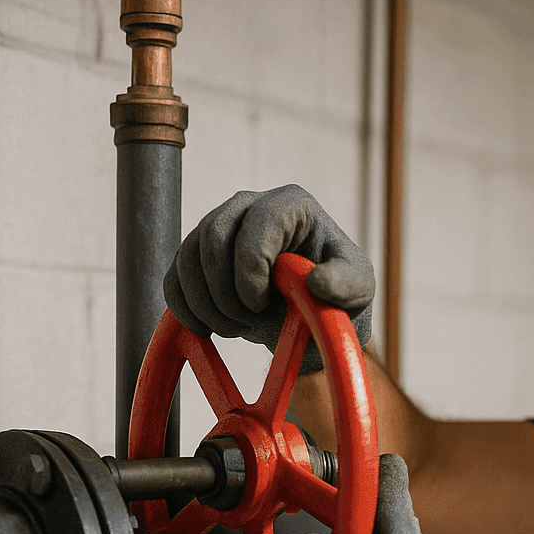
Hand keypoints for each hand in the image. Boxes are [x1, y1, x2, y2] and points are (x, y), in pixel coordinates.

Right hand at [164, 184, 374, 373]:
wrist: (311, 316)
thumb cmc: (339, 295)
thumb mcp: (358, 290)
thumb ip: (346, 284)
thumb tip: (316, 281)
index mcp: (293, 205)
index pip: (262, 219)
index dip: (252, 263)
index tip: (260, 302)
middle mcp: (250, 205)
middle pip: (215, 233)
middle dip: (225, 287)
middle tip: (247, 321)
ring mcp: (220, 227)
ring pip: (189, 255)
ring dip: (206, 302)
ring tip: (237, 328)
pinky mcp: (197, 255)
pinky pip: (174, 277)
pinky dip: (186, 308)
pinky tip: (209, 328)